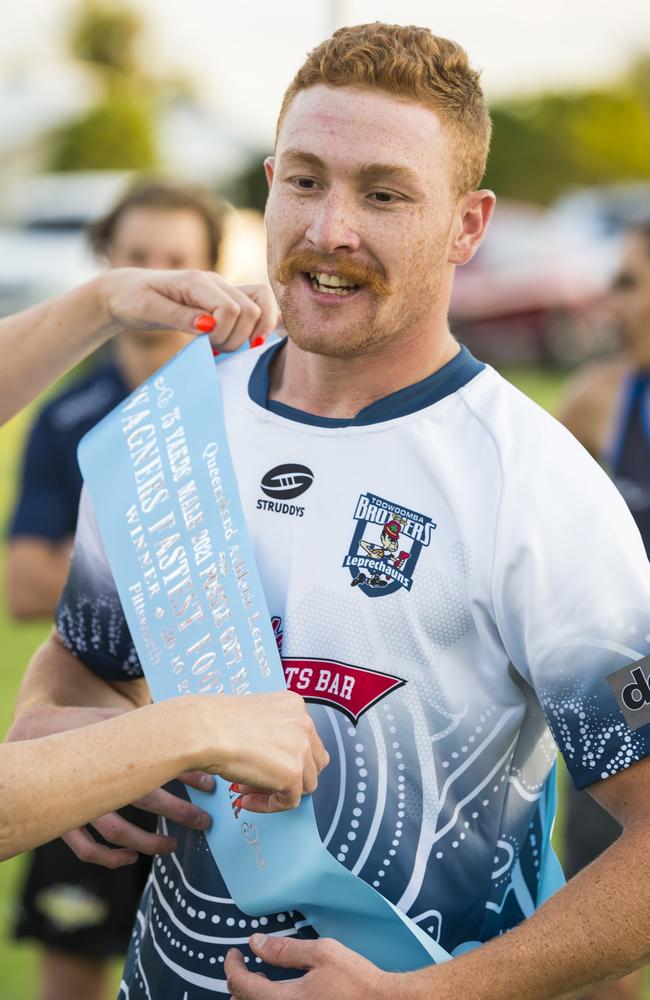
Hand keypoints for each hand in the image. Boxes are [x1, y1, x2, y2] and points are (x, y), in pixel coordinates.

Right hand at [8, 704, 216, 868]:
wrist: (38, 731)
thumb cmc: (85, 725)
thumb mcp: (117, 719)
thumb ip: (148, 727)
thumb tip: (189, 727)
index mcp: (116, 752)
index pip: (160, 765)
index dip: (188, 777)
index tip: (210, 786)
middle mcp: (100, 779)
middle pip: (146, 798)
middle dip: (179, 811)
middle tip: (204, 821)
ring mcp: (81, 802)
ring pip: (117, 831)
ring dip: (148, 842)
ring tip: (172, 845)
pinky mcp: (65, 820)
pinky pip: (85, 848)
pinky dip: (108, 858)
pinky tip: (130, 857)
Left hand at [100, 268, 278, 350]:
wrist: (126, 291)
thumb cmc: (133, 300)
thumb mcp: (147, 309)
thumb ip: (180, 317)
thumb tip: (209, 326)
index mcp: (197, 281)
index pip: (231, 309)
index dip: (223, 333)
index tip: (204, 343)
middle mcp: (216, 281)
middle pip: (252, 310)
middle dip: (237, 337)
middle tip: (213, 348)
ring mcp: (224, 289)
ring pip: (261, 307)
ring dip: (249, 334)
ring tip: (223, 345)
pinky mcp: (227, 298)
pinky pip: (259, 304)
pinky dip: (261, 323)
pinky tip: (252, 339)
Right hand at [196, 691, 329, 811]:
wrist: (205, 729)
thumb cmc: (216, 721)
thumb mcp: (255, 715)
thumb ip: (274, 730)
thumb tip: (275, 754)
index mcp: (294, 704)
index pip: (307, 739)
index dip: (288, 757)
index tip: (268, 765)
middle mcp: (304, 723)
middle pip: (314, 761)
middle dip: (291, 775)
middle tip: (261, 781)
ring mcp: (302, 749)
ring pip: (306, 783)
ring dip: (278, 791)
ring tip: (249, 790)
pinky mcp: (293, 774)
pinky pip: (290, 801)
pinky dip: (269, 805)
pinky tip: (248, 800)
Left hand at [225, 935, 393, 999]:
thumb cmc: (356, 980)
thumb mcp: (322, 954)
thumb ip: (285, 950)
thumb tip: (254, 942)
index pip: (240, 985)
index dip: (232, 965)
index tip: (234, 952)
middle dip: (239, 983)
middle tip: (249, 965)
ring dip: (252, 997)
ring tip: (263, 980)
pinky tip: (282, 994)